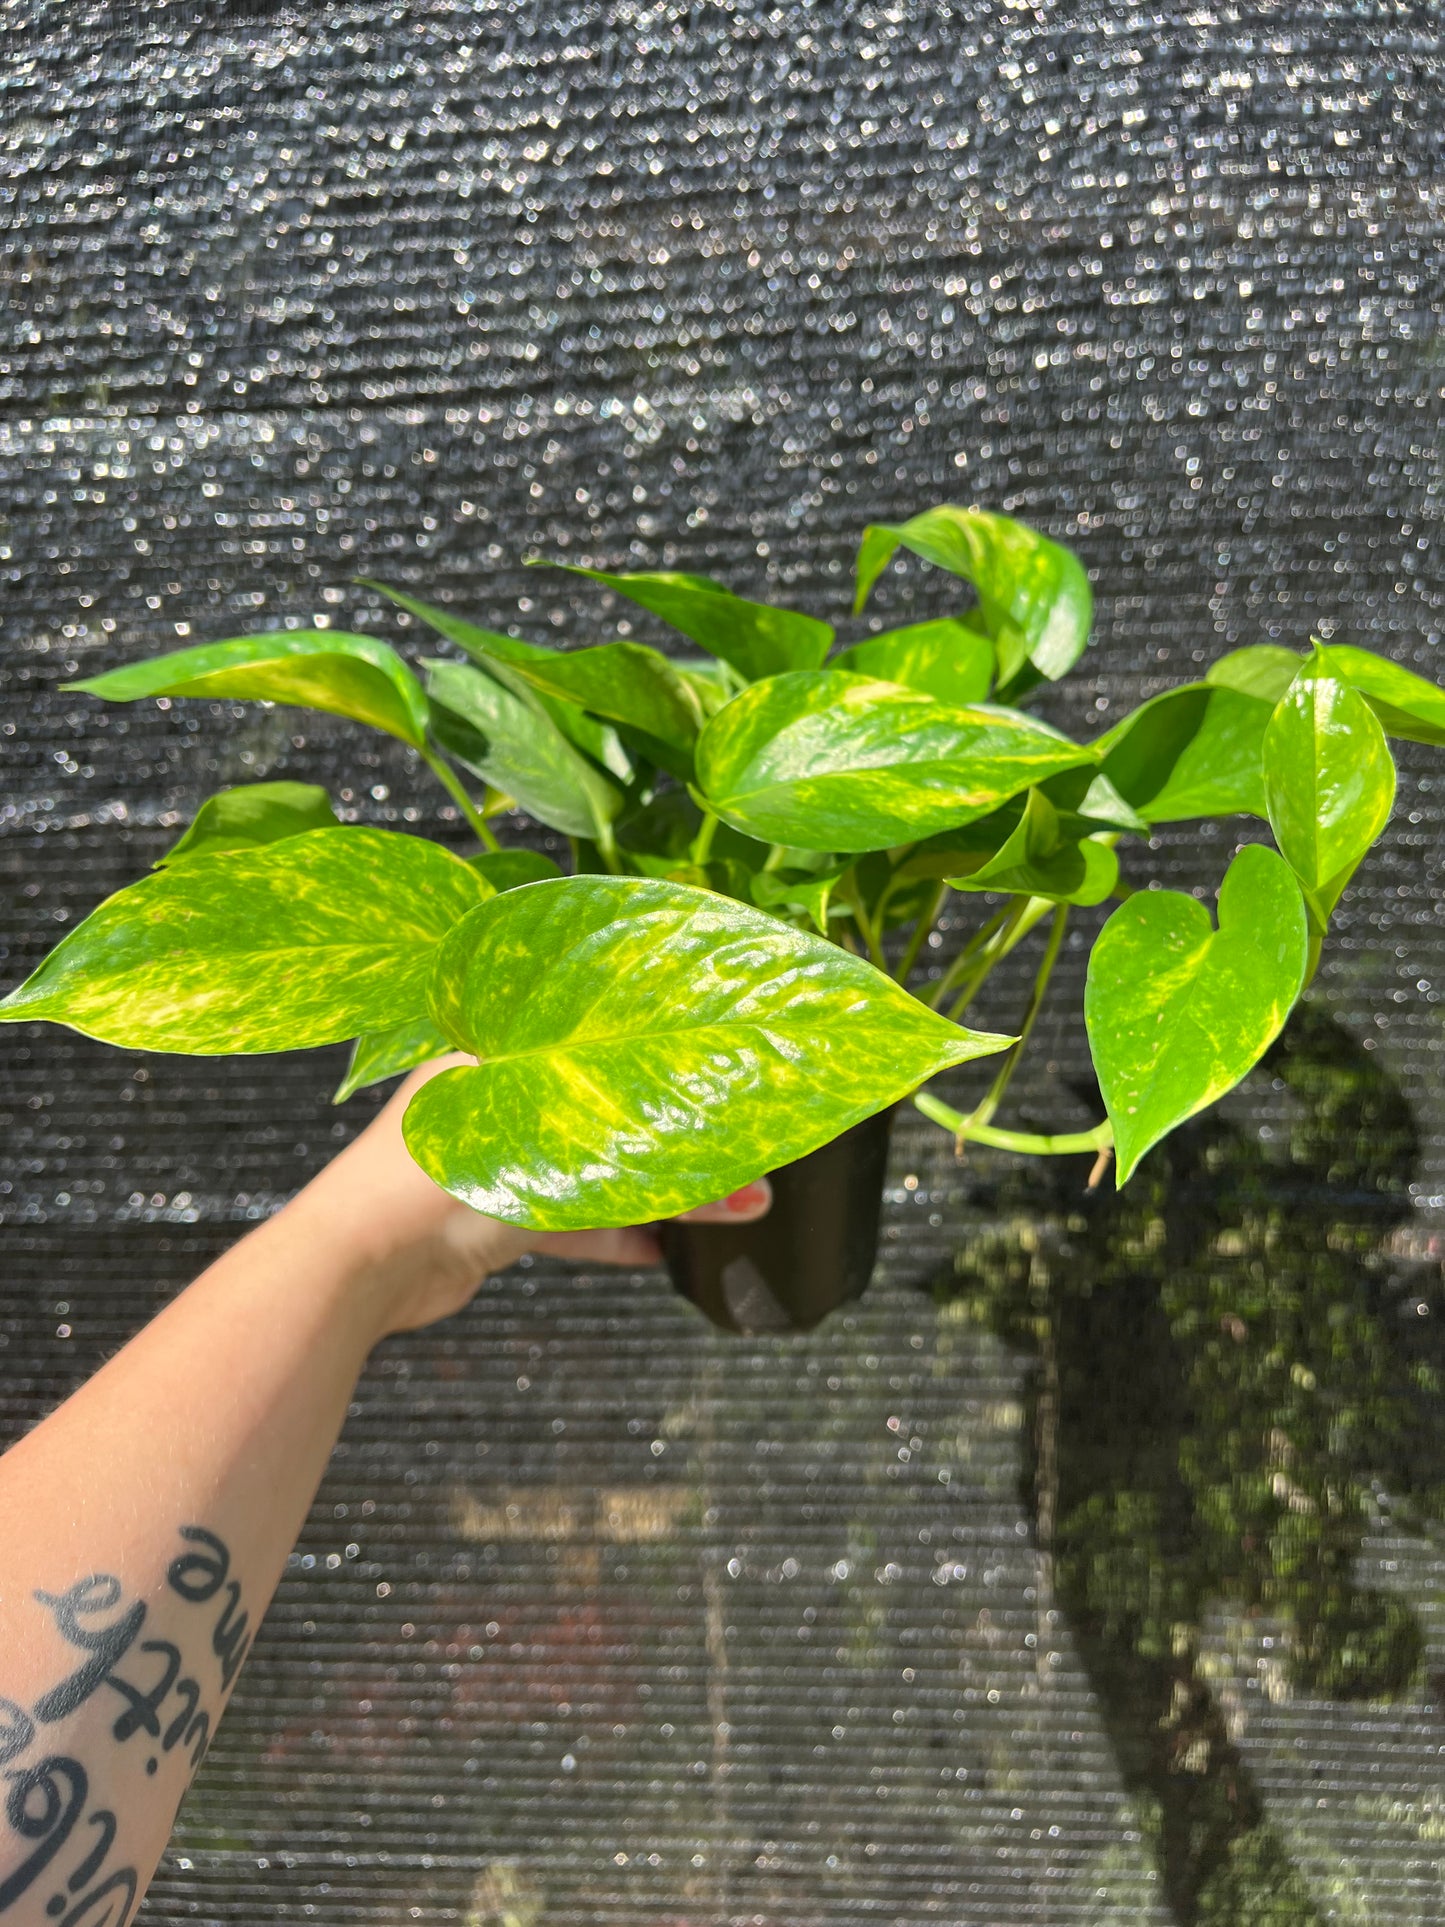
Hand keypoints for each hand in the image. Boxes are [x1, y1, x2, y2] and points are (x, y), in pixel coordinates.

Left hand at [293, 1055, 771, 1339]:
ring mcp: (496, 1162)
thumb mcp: (539, 1139)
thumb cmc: (431, 1179)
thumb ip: (625, 1131)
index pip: (602, 1035)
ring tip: (735, 1205)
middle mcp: (498, 1097)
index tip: (728, 1070)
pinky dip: (616, 1234)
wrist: (354, 1266)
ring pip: (600, 1168)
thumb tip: (704, 1136)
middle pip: (611, 1106)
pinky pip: (571, 1223)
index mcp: (499, 1048)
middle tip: (750, 1153)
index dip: (668, 1054)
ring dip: (663, 1189)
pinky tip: (666, 1249)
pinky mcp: (493, 1223)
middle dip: (683, 1132)